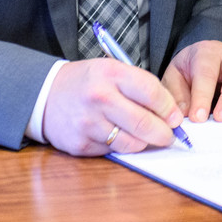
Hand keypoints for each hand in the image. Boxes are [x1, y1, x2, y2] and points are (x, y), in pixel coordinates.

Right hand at [40, 58, 184, 156]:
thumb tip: (170, 112)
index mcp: (111, 73)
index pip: (151, 92)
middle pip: (144, 123)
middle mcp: (99, 97)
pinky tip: (119, 137)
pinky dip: (121, 147)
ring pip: (131, 143)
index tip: (176, 117)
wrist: (45, 95)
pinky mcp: (81, 144)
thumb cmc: (86, 82)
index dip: (169, 108)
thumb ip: (139, 86)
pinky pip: (112, 151)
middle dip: (164, 133)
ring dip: (145, 143)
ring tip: (146, 138)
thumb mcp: (111, 70)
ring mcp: (89, 122)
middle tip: (170, 136)